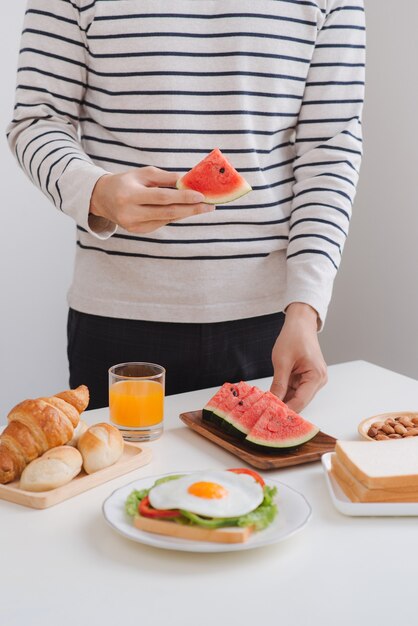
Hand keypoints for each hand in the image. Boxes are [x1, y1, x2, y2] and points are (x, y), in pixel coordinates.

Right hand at [89, 166, 212, 233]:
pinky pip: (162, 223)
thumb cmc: (126, 182)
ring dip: (186, 213)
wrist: (102, 198)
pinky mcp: (138, 231)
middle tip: (210, 206)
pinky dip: (175, 216)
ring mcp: (134, 225)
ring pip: (167, 219)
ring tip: (202, 207)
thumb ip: (166, 178)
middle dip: (191, 209)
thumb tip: (189, 182)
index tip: (201, 196)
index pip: (161, 197)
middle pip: (167, 212)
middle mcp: (130, 213)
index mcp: (129, 195)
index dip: (182, 198)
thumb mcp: (143, 173)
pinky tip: (185, 210)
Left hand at [270, 303, 326, 411]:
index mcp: (316, 376)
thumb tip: (272, 401)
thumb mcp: (282, 361)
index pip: (300, 401)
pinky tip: (272, 397)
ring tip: (266, 406)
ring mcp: (313, 380)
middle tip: (265, 413)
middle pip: (300, 401)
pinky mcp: (307, 378)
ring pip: (296, 397)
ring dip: (283, 400)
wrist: (300, 323)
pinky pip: (295, 390)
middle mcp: (318, 381)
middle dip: (283, 407)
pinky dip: (284, 393)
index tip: (269, 416)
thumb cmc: (294, 337)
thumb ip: (278, 384)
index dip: (285, 410)